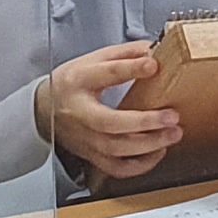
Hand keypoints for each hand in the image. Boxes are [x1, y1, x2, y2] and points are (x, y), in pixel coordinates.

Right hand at [36, 42, 180, 182]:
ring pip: (116, 149)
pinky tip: (158, 151)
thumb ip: (124, 54)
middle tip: (171, 116)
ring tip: (173, 133)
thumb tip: (153, 50)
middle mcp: (81, 112)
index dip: (131, 69)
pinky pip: (116, 168)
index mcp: (80, 81)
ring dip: (149, 145)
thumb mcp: (93, 60)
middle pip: (110, 122)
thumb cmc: (72, 83)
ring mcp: (85, 137)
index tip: (153, 66)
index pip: (107, 73)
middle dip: (144, 122)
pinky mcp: (91, 155)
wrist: (44, 108)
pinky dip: (140, 165)